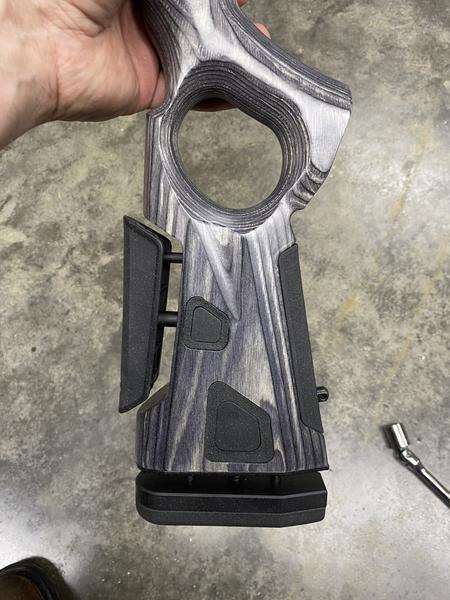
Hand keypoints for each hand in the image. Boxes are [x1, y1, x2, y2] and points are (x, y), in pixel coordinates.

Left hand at [0, 0, 269, 146]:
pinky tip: (241, 87)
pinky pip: (193, 91)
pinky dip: (218, 94)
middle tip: (247, 15)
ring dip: (230, 52)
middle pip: (198, 19)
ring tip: (259, 45)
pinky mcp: (155, 87)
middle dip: (227, 17)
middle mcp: (148, 18)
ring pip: (201, 54)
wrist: (44, 45)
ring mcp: (153, 54)